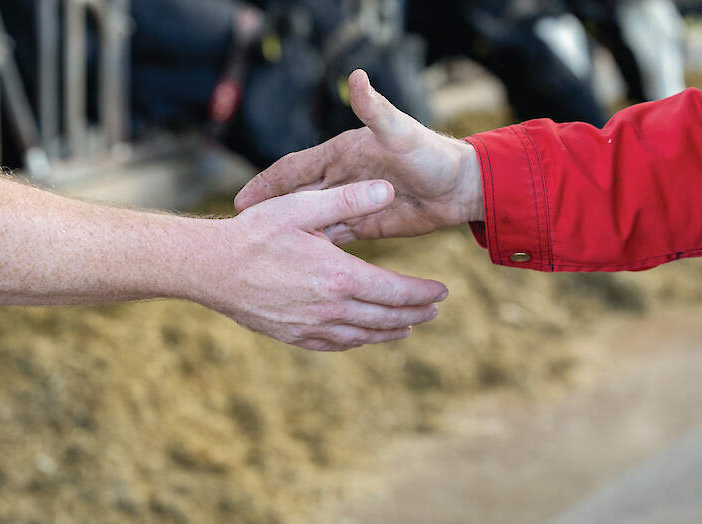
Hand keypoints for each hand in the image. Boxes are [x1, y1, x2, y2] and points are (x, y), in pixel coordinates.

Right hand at [193, 180, 447, 351]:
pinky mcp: (294, 336)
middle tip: (434, 311)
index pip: (394, 291)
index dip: (422, 293)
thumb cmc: (253, 233)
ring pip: (364, 335)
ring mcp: (311, 327)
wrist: (209, 268)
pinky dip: (358, 341)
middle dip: (415, 314)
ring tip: (409, 327)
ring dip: (391, 331)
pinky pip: (336, 344)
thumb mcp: (300, 208)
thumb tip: (388, 190)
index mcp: (338, 276)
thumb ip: (347, 199)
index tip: (442, 291)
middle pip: (385, 317)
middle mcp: (330, 308)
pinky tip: (364, 336)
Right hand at [234, 69, 483, 244]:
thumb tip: (356, 77)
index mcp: (340, 155)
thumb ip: (375, 110)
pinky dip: (318, 250)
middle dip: (269, 213)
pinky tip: (302, 269)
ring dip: (290, 235)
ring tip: (263, 258)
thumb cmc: (432, 155)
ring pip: (313, 223)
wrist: (461, 186)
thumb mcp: (399, 132)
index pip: (292, 169)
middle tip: (240, 233)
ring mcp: (352, 203)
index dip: (266, 183)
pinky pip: (335, 240)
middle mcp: (341, 179)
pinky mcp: (367, 226)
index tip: (241, 202)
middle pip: (296, 199)